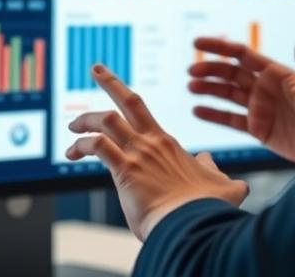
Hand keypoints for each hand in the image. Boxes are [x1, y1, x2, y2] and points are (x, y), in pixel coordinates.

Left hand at [66, 64, 248, 240]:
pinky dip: (81, 145)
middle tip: (96, 68)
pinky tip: (72, 153)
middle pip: (129, 100)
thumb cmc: (207, 209)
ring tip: (72, 127)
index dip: (126, 100)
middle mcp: (152, 142)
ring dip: (85, 119)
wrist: (195, 225)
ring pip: (106, 120)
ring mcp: (139, 154)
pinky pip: (97, 146)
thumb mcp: (222, 184)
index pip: (143, 112)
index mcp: (168, 144)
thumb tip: (209, 160)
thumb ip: (214, 170)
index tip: (116, 98)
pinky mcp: (126, 170)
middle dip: (111, 81)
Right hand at [189, 32, 294, 165]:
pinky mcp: (259, 130)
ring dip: (208, 90)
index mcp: (277, 74)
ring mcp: (261, 109)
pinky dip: (213, 114)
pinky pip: (231, 120)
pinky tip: (197, 110)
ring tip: (190, 88)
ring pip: (227, 95)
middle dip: (210, 71)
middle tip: (190, 72)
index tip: (197, 43)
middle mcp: (265, 88)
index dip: (220, 48)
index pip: (242, 55)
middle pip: (230, 74)